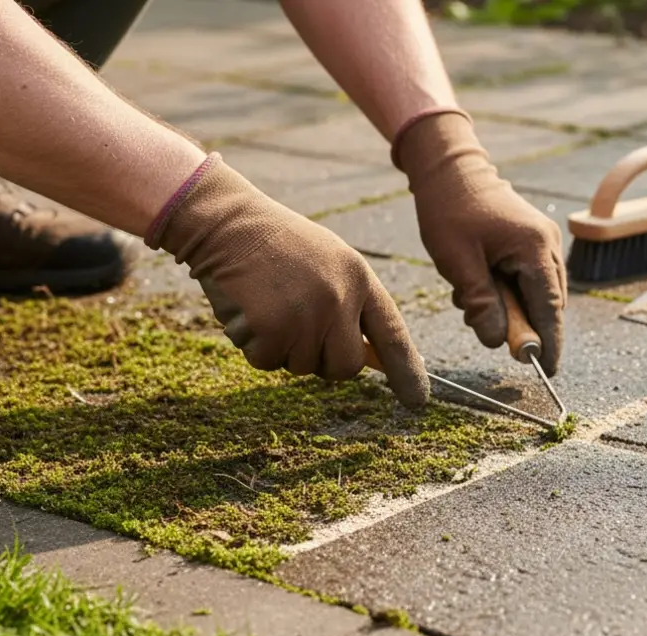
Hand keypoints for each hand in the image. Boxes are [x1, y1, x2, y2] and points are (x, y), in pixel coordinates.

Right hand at [145, 153, 428, 407]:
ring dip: (282, 348)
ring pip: (302, 366)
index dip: (407, 371)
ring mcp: (308, 315)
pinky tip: (249, 308)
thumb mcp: (329, 264)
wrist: (228, 223)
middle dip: (322, 361)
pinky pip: (267, 362)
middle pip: (345, 367)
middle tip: (297, 328)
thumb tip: (367, 357)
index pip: (392, 335)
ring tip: (269, 303)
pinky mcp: (273, 329)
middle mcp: (340, 300)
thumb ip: (350, 305)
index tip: (418, 401)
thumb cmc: (277, 245)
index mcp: (360, 279)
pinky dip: (253, 345)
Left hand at [394, 111, 566, 375]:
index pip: (550, 309)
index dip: (549, 343)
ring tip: (471, 297)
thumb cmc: (450, 210)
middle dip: (522, 325)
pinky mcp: (532, 241)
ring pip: (537, 294)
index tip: (547, 371)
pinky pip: (528, 280)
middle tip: (486, 328)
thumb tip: (499, 342)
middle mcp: (548, 245)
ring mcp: (543, 241)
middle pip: (548, 304)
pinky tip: (477, 285)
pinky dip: (508, 293)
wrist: (449, 168)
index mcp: (535, 248)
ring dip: (510, 308)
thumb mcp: (458, 262)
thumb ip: (481, 304)